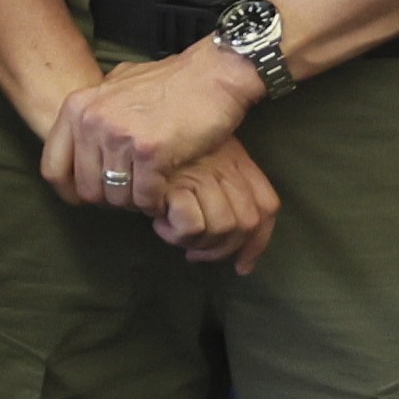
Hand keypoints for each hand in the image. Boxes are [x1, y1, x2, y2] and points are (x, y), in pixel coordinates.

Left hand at [36, 41, 260, 226]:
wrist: (215, 73)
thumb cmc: (173, 83)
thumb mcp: (118, 86)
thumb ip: (95, 112)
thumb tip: (78, 139)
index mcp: (77, 107)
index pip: (53, 168)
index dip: (70, 192)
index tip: (88, 199)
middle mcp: (91, 121)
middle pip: (87, 189)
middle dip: (112, 198)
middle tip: (134, 190)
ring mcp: (118, 135)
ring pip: (116, 197)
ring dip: (137, 200)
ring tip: (153, 187)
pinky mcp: (148, 150)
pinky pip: (144, 196)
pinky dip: (157, 200)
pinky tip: (167, 188)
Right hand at [149, 145, 280, 278]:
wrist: (131, 132)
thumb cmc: (160, 152)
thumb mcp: (200, 162)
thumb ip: (219, 191)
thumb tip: (236, 252)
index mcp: (237, 161)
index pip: (267, 206)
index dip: (257, 243)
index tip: (242, 266)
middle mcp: (227, 167)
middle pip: (247, 224)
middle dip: (220, 250)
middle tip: (192, 251)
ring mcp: (204, 176)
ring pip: (221, 229)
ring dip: (194, 242)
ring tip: (170, 229)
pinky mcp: (177, 184)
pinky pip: (192, 227)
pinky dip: (174, 234)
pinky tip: (158, 222)